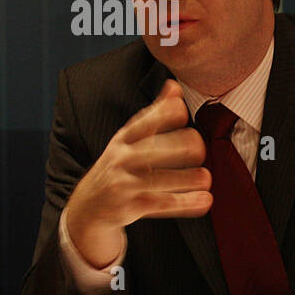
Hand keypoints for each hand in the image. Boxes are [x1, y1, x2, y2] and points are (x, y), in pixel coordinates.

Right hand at [65, 80, 211, 267]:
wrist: (88, 208)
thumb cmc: (119, 167)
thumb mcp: (130, 140)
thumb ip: (155, 114)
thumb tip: (174, 87)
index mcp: (124, 139)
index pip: (146, 120)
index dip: (169, 113)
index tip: (184, 114)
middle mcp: (122, 159)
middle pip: (156, 148)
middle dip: (183, 147)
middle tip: (200, 150)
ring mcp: (124, 184)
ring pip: (162, 179)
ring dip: (189, 178)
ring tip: (206, 178)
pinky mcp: (131, 206)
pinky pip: (164, 204)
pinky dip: (187, 202)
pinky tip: (206, 200)